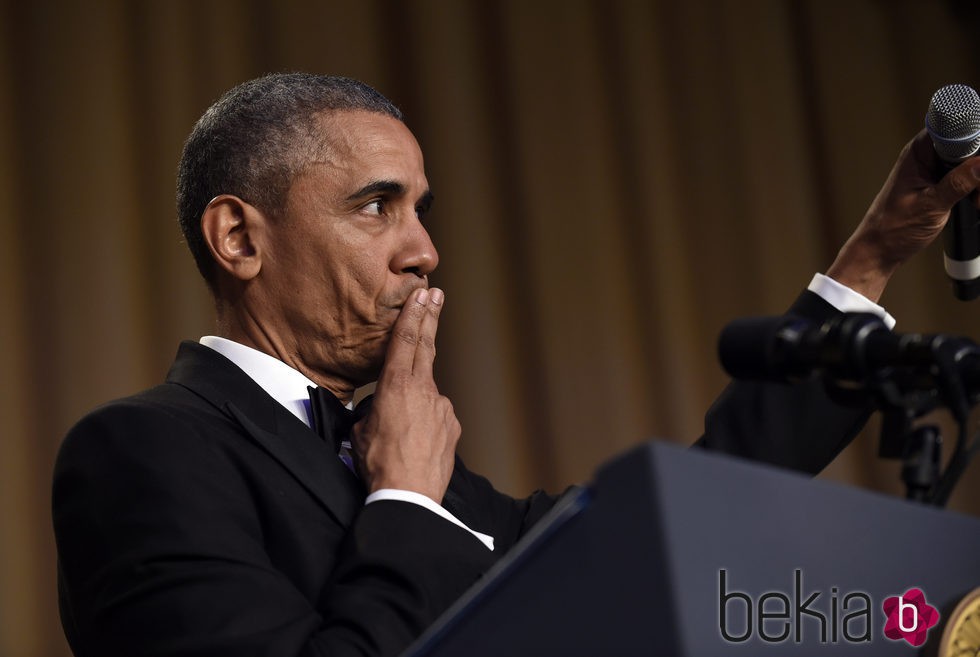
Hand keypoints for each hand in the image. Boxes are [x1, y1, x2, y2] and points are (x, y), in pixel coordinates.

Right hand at [350, 287, 459, 501]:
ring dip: (415, 404)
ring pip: (427, 395)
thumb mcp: (359, 431)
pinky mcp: (453, 427)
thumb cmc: (378, 464)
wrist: (408, 495)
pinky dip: (426, 424)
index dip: (413, 314)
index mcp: (396, 386)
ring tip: (400, 434)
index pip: (405, 340)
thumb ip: (371, 410)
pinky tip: (415, 444)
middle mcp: (424, 391)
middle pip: (426, 348)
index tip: (422, 294)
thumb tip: (377, 409)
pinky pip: (436, 418)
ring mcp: (442, 408)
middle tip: (436, 295)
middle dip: (430, 319)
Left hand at [827, 129, 979, 301]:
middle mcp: (926, 155)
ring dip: (978, 181)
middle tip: (977, 193)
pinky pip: (966, 176)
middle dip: (978, 165)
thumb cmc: (893, 228)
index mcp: (918, 152)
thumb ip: (958, 183)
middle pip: (967, 145)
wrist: (880, 249)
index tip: (977, 160)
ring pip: (970, 162)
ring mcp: (933, 169)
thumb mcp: (930, 206)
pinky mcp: (939, 182)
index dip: (973, 138)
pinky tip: (974, 202)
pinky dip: (974, 189)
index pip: (954, 128)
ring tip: (976, 202)